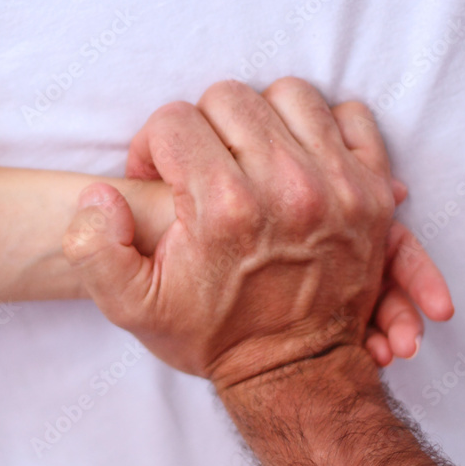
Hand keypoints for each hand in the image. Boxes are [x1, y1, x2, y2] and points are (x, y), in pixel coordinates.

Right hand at [124, 92, 452, 366]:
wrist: (292, 370)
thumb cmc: (210, 334)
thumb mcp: (131, 306)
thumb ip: (93, 248)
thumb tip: (99, 195)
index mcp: (223, 207)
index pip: (173, 121)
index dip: (151, 147)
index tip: (158, 178)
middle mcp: (284, 185)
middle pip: (228, 98)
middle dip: (201, 128)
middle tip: (198, 168)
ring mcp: (336, 183)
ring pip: (288, 95)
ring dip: (258, 120)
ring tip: (245, 159)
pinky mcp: (371, 189)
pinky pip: (350, 116)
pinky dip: (321, 127)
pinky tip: (295, 158)